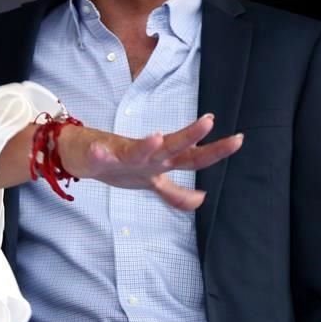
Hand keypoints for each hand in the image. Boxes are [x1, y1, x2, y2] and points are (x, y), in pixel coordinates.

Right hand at [60, 114, 241, 210]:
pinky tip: (98, 152)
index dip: (215, 152)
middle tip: (209, 121)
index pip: (193, 158)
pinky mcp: (97, 156)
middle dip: (190, 136)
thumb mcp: (151, 182)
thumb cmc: (119, 165)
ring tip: (155, 137)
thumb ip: (175, 192)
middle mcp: (146, 156)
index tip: (238, 140)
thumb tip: (201, 200)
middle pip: (172, 148)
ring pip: (137, 149)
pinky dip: (99, 155)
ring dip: (146, 144)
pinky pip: (98, 158)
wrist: (82, 153)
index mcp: (160, 162)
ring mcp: (122, 155)